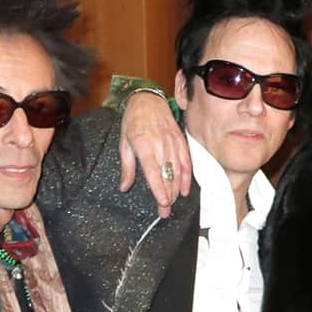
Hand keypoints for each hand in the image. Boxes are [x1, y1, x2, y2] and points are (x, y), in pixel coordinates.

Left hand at [119, 91, 191, 216]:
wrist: (148, 100)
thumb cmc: (133, 121)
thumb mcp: (124, 143)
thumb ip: (127, 167)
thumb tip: (124, 186)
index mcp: (144, 146)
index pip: (154, 172)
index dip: (159, 189)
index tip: (162, 203)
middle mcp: (161, 145)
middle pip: (167, 175)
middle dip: (167, 196)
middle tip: (165, 211)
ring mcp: (173, 143)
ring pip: (178, 171)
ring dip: (176, 189)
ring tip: (173, 202)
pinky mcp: (181, 141)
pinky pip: (186, 162)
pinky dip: (187, 177)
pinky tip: (184, 189)